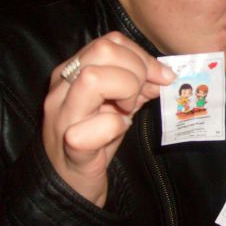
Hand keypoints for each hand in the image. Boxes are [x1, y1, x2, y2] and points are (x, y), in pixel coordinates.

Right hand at [42, 31, 174, 206]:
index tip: (161, 77)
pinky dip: (119, 126)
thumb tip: (164, 74)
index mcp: (71, 71)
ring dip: (126, 91)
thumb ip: (138, 84)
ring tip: (126, 111)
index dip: (141, 56)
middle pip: (103, 50)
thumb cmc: (95, 139)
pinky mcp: (72, 144)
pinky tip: (117, 133)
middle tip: (142, 95)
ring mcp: (63, 115)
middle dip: (136, 69)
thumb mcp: (118, 104)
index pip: (110, 41)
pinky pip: (104, 122)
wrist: (71, 184)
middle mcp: (61, 88)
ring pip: (94, 78)